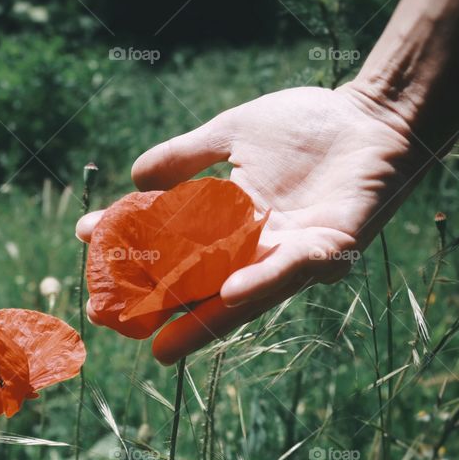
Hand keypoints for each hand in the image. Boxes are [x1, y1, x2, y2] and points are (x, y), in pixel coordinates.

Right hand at [77, 83, 431, 363]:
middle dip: (154, 305)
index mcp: (231, 223)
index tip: (84, 243)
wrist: (374, 115)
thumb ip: (187, 156)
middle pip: (198, 283)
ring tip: (161, 344)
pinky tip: (229, 294)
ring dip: (202, 318)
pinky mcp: (331, 249)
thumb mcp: (234, 133)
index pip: (172, 241)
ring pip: (240, 293)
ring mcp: (292, 254)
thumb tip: (133, 176)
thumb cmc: (309, 124)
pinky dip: (262, 282)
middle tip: (103, 316)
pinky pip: (292, 271)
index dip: (130, 245)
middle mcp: (257, 249)